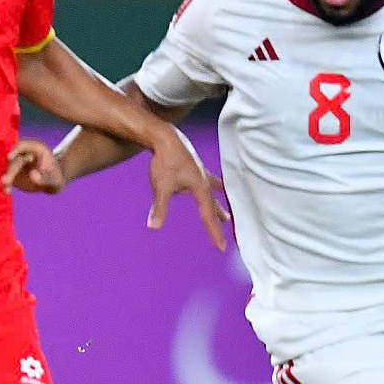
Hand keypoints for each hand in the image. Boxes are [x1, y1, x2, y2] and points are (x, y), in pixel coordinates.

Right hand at [4, 139, 65, 194]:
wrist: (50, 182)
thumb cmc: (54, 177)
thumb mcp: (54, 179)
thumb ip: (44, 178)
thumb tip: (33, 176)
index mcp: (36, 148)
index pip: (23, 145)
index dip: (15, 150)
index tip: (9, 157)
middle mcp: (24, 153)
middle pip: (14, 160)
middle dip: (10, 170)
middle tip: (5, 181)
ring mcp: (16, 162)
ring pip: (8, 168)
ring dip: (6, 178)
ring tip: (6, 188)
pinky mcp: (12, 172)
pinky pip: (7, 177)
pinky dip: (6, 184)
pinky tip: (7, 191)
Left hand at [146, 128, 228, 249]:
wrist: (165, 136)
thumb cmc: (165, 160)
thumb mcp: (161, 186)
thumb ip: (160, 208)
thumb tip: (154, 227)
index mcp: (200, 188)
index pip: (208, 216)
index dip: (215, 233)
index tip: (222, 247)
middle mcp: (204, 181)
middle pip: (214, 204)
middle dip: (219, 218)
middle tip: (228, 226)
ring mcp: (200, 172)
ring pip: (213, 191)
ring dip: (218, 202)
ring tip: (225, 212)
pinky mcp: (194, 164)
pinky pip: (205, 179)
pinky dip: (211, 184)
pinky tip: (211, 185)